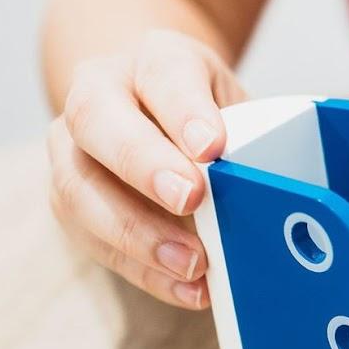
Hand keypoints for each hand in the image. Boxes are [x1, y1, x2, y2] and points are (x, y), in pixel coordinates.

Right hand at [47, 29, 245, 308]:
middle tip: (189, 199)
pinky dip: (143, 270)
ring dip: (136, 232)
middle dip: (144, 165)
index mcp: (152, 60)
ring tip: (191, 263)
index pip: (163, 75)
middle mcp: (98, 94)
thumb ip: (250, 134)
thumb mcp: (235, 104)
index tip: (212, 146)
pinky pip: (93, 239)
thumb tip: (280, 188)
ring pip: (79, 188)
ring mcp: (71, 147)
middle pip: (98, 122)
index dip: (185, 111)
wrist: (150, 105)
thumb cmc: (205, 111)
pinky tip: (187, 288)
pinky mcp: (69, 200)